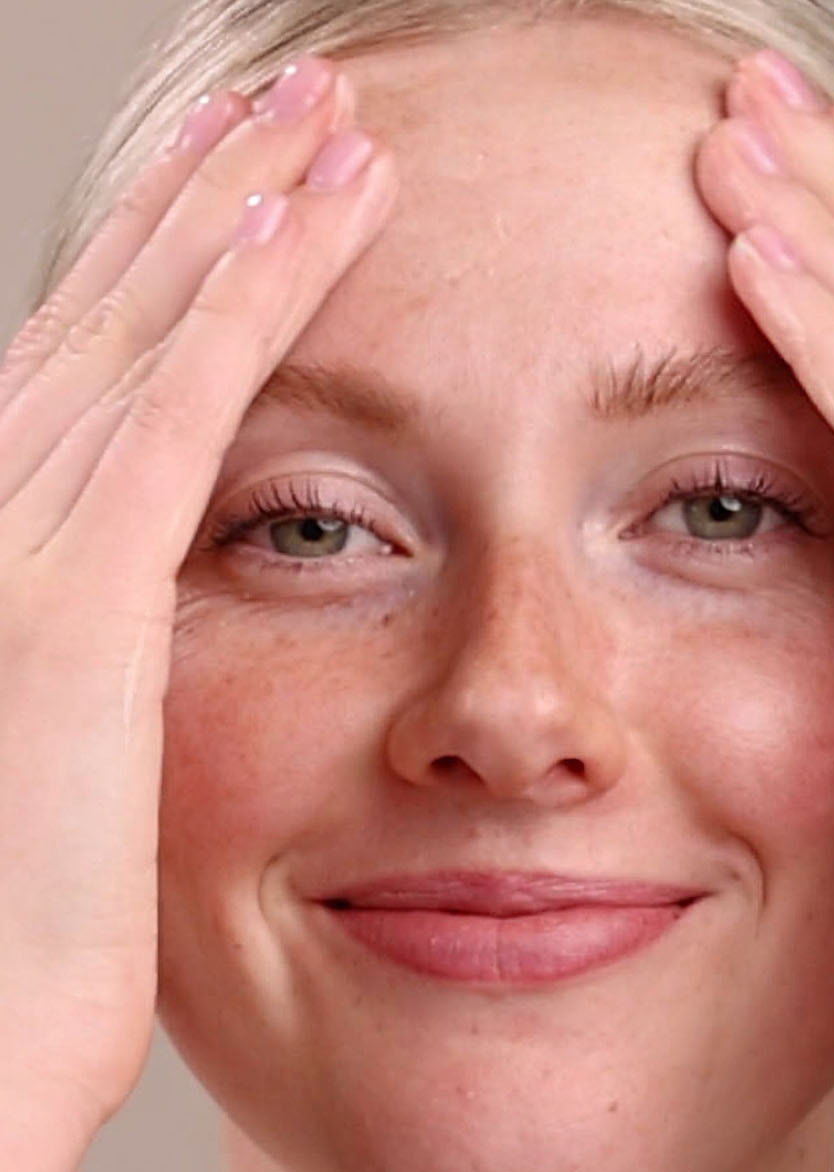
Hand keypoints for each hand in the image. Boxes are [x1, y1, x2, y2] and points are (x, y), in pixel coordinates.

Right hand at [0, 59, 396, 1136]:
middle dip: (213, 198)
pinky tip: (320, 213)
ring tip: (334, 117)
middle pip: (119, 317)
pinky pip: (185, 404)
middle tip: (304, 105)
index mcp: (5, 557)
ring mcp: (16, 543)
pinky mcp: (73, 593)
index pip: (103, 377)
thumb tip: (159, 618)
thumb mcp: (72, 761)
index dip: (176, 272)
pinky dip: (249, 297)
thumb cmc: (19, 937)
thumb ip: (108, 656)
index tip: (263, 197)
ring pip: (153, 328)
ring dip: (245, 208)